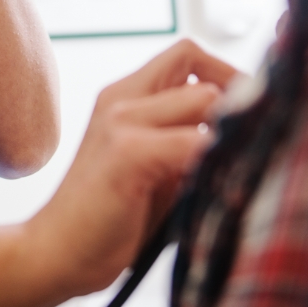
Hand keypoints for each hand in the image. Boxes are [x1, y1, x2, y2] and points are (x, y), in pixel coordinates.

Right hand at [27, 40, 237, 295]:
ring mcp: (122, 121)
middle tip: (250, 139)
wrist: (57, 252)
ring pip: (204, 98)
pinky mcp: (127, 152)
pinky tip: (218, 187)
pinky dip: (217, 160)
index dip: (224, 73)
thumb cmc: (111, 216)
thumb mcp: (154, 165)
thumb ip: (185, 137)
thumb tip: (246, 127)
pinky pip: (193, 142)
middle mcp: (121, 97)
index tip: (246, 112)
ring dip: (228, 132)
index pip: (187, 53)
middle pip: (196, 64)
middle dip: (235, 99)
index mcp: (125, 95)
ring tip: (235, 165)